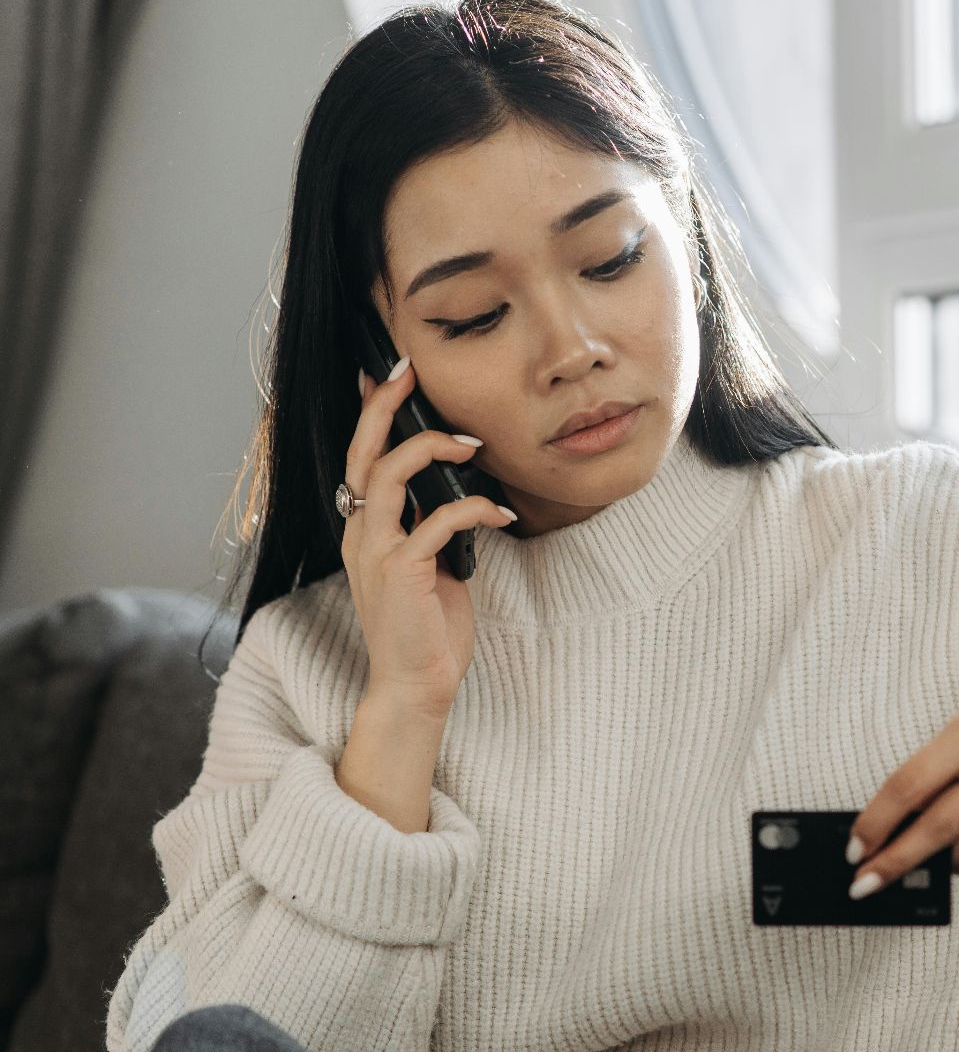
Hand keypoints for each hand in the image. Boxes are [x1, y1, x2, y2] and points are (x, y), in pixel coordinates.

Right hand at [343, 357, 517, 716]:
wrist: (417, 684)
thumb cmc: (427, 627)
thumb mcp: (429, 564)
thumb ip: (430, 525)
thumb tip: (456, 488)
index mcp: (364, 529)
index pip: (360, 458)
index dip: (371, 414)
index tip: (387, 374)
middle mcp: (360, 534)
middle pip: (362, 453)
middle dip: (383, 407)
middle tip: (407, 371)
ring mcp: (375, 552)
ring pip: (388, 475)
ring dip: (433, 451)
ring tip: (473, 445)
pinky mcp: (400, 572)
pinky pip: (436, 520)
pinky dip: (472, 508)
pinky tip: (501, 511)